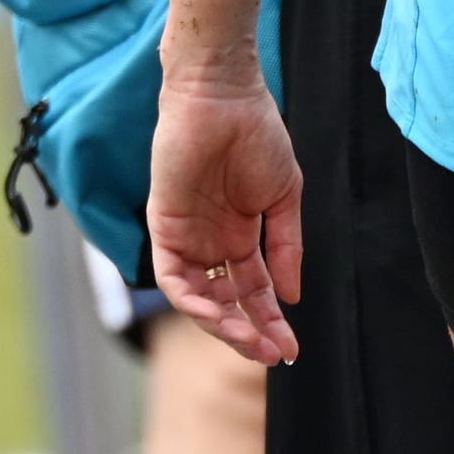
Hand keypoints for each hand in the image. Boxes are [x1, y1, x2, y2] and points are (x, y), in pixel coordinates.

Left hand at [148, 67, 304, 367]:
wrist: (224, 98)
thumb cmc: (256, 136)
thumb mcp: (283, 198)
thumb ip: (286, 247)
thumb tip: (291, 296)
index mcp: (242, 236)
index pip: (255, 292)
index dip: (271, 322)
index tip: (291, 349)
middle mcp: (212, 242)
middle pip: (227, 302)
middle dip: (249, 333)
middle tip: (270, 355)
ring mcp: (187, 235)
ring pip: (198, 297)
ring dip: (221, 325)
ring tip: (247, 341)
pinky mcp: (163, 224)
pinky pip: (171, 276)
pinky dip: (191, 300)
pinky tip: (217, 314)